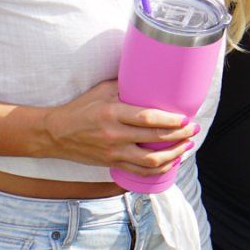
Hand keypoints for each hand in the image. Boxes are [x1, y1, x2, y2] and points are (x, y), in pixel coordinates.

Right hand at [37, 80, 197, 175]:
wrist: (55, 134)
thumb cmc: (81, 108)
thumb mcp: (102, 90)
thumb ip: (127, 86)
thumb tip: (152, 77)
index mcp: (113, 113)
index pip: (148, 119)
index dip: (172, 121)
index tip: (186, 118)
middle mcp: (114, 135)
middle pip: (154, 139)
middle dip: (180, 136)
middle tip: (194, 130)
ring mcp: (113, 153)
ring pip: (150, 161)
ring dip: (174, 155)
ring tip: (187, 146)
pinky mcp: (112, 164)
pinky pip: (140, 172)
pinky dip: (159, 169)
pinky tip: (171, 162)